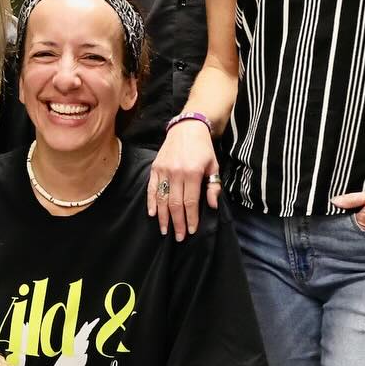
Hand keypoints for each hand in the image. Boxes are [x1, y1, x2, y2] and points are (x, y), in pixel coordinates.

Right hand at [149, 120, 218, 240]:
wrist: (186, 128)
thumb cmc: (203, 149)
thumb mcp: (213, 166)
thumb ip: (213, 186)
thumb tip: (212, 205)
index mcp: (193, 173)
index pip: (191, 201)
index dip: (191, 218)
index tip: (192, 231)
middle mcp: (176, 172)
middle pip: (175, 204)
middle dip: (178, 223)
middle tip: (179, 237)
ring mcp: (164, 170)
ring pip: (162, 199)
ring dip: (163, 217)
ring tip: (165, 230)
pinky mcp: (155, 168)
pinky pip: (152, 188)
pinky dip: (151, 202)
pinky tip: (153, 214)